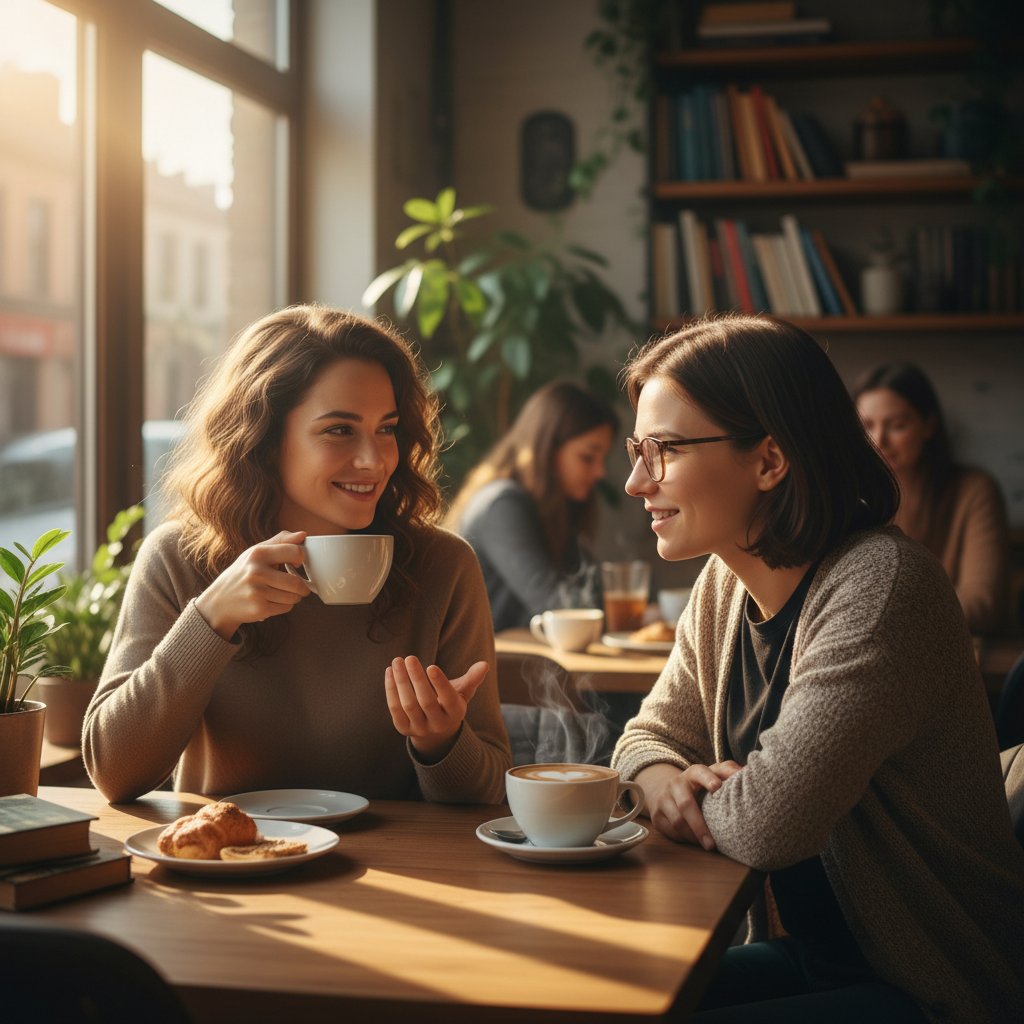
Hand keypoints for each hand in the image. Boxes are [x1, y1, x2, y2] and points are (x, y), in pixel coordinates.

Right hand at [195, 530, 310, 640]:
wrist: (219, 602)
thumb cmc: (243, 573)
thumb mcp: (256, 552)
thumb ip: (281, 541)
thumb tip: (303, 535)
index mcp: (258, 554)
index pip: (294, 552)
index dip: (301, 559)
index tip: (297, 564)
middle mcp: (256, 572)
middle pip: (296, 582)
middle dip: (302, 587)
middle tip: (299, 587)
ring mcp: (257, 591)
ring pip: (293, 597)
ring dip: (294, 597)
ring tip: (283, 594)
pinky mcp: (259, 608)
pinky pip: (286, 608)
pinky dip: (285, 606)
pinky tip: (274, 601)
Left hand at [385, 656, 488, 761]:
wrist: (436, 732)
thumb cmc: (450, 703)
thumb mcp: (463, 692)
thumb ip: (472, 678)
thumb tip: (484, 664)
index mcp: (455, 713)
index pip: (448, 699)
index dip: (440, 683)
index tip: (431, 667)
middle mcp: (438, 724)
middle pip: (425, 701)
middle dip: (416, 678)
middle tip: (409, 658)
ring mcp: (420, 728)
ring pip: (408, 705)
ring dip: (401, 682)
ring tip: (397, 661)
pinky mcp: (403, 728)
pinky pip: (395, 708)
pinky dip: (391, 690)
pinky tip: (390, 672)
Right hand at [637, 760, 742, 850]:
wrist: (667, 789)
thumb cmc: (700, 784)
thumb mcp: (713, 774)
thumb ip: (728, 771)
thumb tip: (745, 774)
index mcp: (693, 773)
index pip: (699, 772)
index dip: (708, 779)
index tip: (718, 788)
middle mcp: (676, 784)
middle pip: (686, 804)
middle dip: (700, 825)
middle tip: (712, 843)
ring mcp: (663, 799)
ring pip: (677, 821)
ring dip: (692, 836)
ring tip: (707, 845)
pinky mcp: (656, 815)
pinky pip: (670, 830)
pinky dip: (683, 838)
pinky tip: (694, 842)